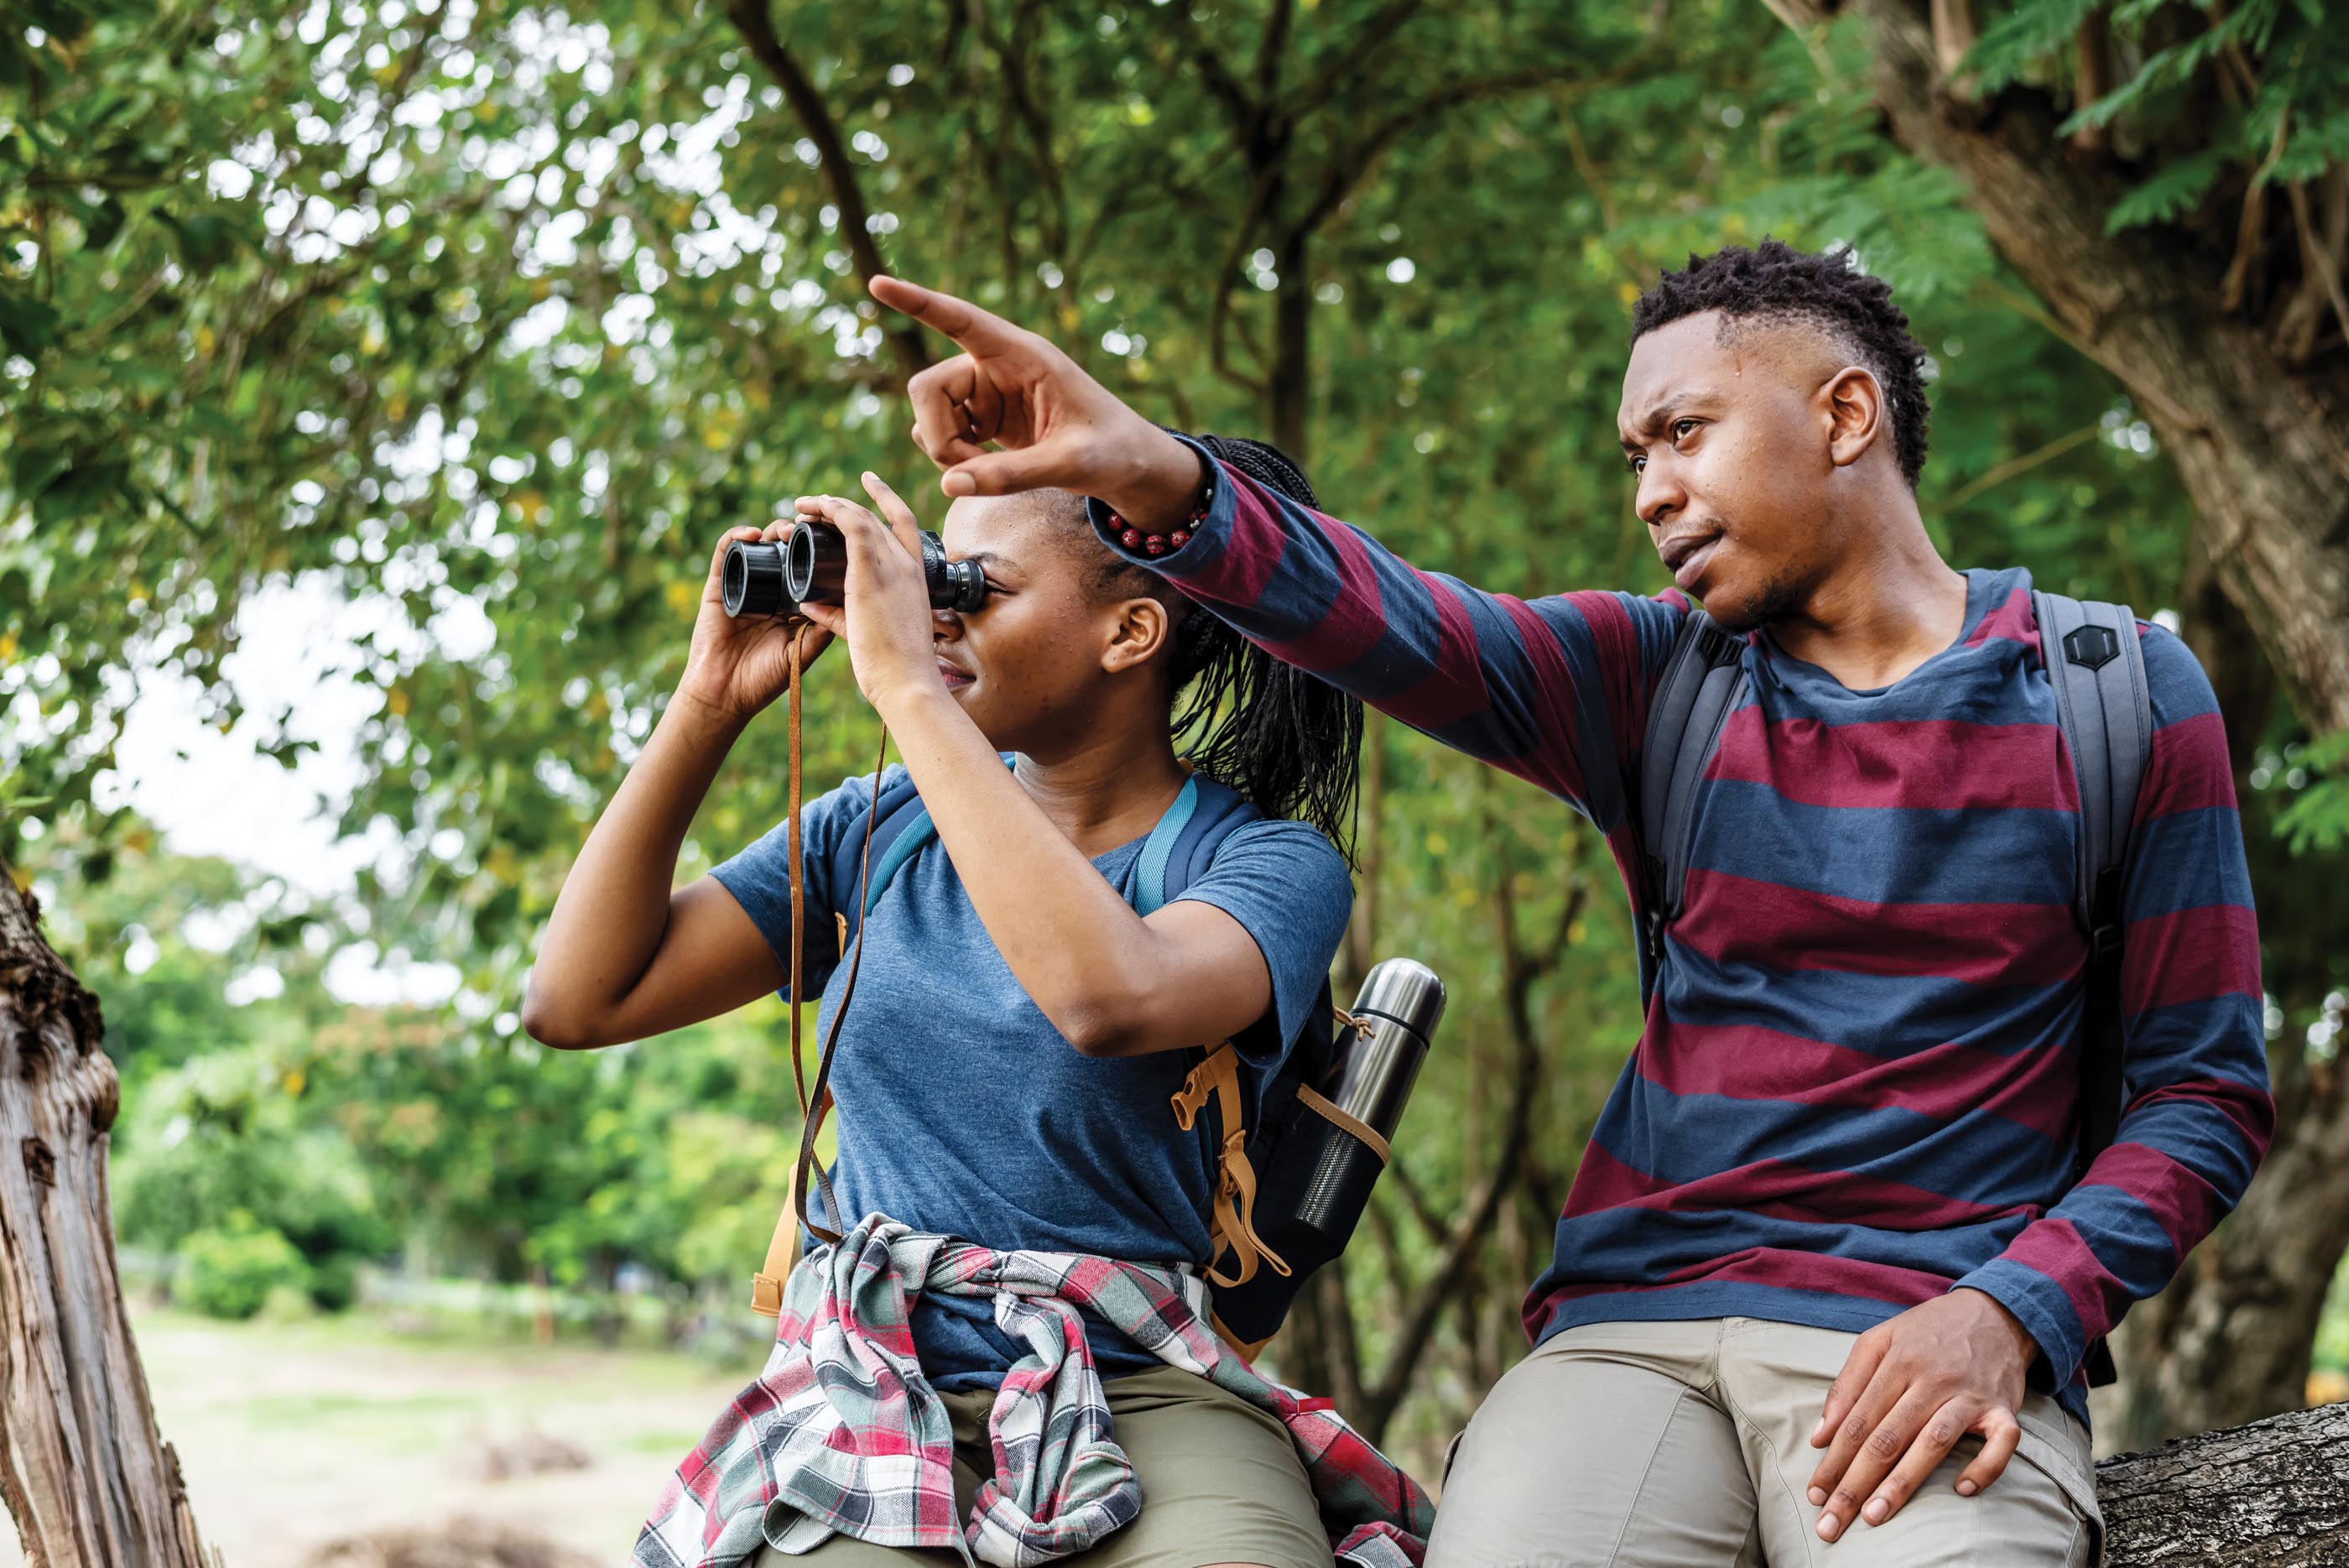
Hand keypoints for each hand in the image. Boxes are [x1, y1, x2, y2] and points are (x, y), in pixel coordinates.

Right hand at [675, 521, 831, 722]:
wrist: (724, 695)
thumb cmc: (764, 679)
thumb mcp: (802, 652)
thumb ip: (822, 629)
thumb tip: (847, 601)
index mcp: (791, 604)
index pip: (807, 568)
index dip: (818, 552)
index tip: (834, 539)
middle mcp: (769, 591)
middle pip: (785, 551)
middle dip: (798, 536)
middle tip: (809, 529)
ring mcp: (742, 585)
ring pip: (758, 547)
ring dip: (772, 531)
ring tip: (786, 530)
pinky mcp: (718, 586)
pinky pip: (725, 554)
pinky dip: (736, 538)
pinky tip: (752, 534)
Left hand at [790, 473, 950, 714]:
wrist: (907, 683)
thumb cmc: (895, 668)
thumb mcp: (867, 633)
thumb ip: (837, 616)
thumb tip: (808, 603)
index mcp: (915, 579)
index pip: (905, 525)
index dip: (887, 500)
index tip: (870, 482)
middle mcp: (908, 565)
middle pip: (879, 517)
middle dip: (847, 504)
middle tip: (818, 503)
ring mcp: (893, 566)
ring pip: (862, 516)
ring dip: (832, 504)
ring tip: (806, 504)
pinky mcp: (872, 572)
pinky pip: (853, 526)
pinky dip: (833, 511)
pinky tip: (813, 508)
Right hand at [868, 275, 1206, 529]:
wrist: (1126, 464)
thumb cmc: (1111, 451)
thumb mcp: (1070, 464)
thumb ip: (1011, 476)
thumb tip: (949, 485)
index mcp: (1023, 355)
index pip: (961, 320)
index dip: (918, 303)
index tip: (877, 283)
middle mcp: (997, 366)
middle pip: (928, 387)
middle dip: (938, 433)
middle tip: (968, 470)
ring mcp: (986, 392)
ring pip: (929, 415)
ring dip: (946, 451)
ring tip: (989, 473)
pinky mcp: (983, 418)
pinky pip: (940, 435)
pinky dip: (952, 461)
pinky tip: (984, 471)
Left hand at [1806, 1289, 2038, 1541]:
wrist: (1994, 1312)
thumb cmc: (1928, 1332)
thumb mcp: (1879, 1340)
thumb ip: (1846, 1385)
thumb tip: (1819, 1437)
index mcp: (1895, 1362)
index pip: (1857, 1421)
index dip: (1834, 1460)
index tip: (1815, 1494)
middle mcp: (1930, 1378)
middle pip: (1887, 1437)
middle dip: (1855, 1483)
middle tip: (1833, 1522)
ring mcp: (1969, 1394)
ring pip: (1933, 1442)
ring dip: (1902, 1482)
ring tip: (1874, 1516)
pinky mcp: (2005, 1408)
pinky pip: (2001, 1443)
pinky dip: (1984, 1466)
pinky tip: (1962, 1489)